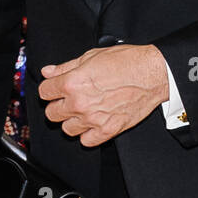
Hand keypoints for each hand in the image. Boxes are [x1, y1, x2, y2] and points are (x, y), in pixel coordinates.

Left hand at [38, 43, 168, 145]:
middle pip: (51, 114)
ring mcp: (93, 119)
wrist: (154, 73)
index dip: (50, 89)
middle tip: (70, 100)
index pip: (44, 92)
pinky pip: (86, 141)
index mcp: (72, 83)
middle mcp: (79, 103)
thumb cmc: (127, 62)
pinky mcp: (108, 130)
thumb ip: (66, 67)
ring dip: (72, 121)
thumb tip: (49, 72)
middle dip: (58, 106)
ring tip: (84, 111)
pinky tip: (93, 123)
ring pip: (66, 129)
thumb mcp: (92, 56)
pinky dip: (88, 134)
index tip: (56, 89)